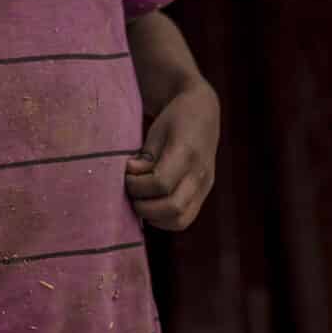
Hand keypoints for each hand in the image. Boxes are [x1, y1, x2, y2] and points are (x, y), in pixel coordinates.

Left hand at [126, 82, 218, 231]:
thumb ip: (145, 156)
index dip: (137, 185)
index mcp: (188, 153)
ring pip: (180, 220)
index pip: (161, 183)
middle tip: (130, 193)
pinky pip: (184, 219)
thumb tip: (132, 176)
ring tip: (140, 200)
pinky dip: (164, 219)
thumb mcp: (157, 129)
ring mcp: (205, 187)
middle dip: (144, 206)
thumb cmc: (176, 118)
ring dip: (154, 216)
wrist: (204, 112)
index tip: (127, 174)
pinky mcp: (203, 194)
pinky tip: (151, 204)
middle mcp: (200, 174)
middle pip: (172, 208)